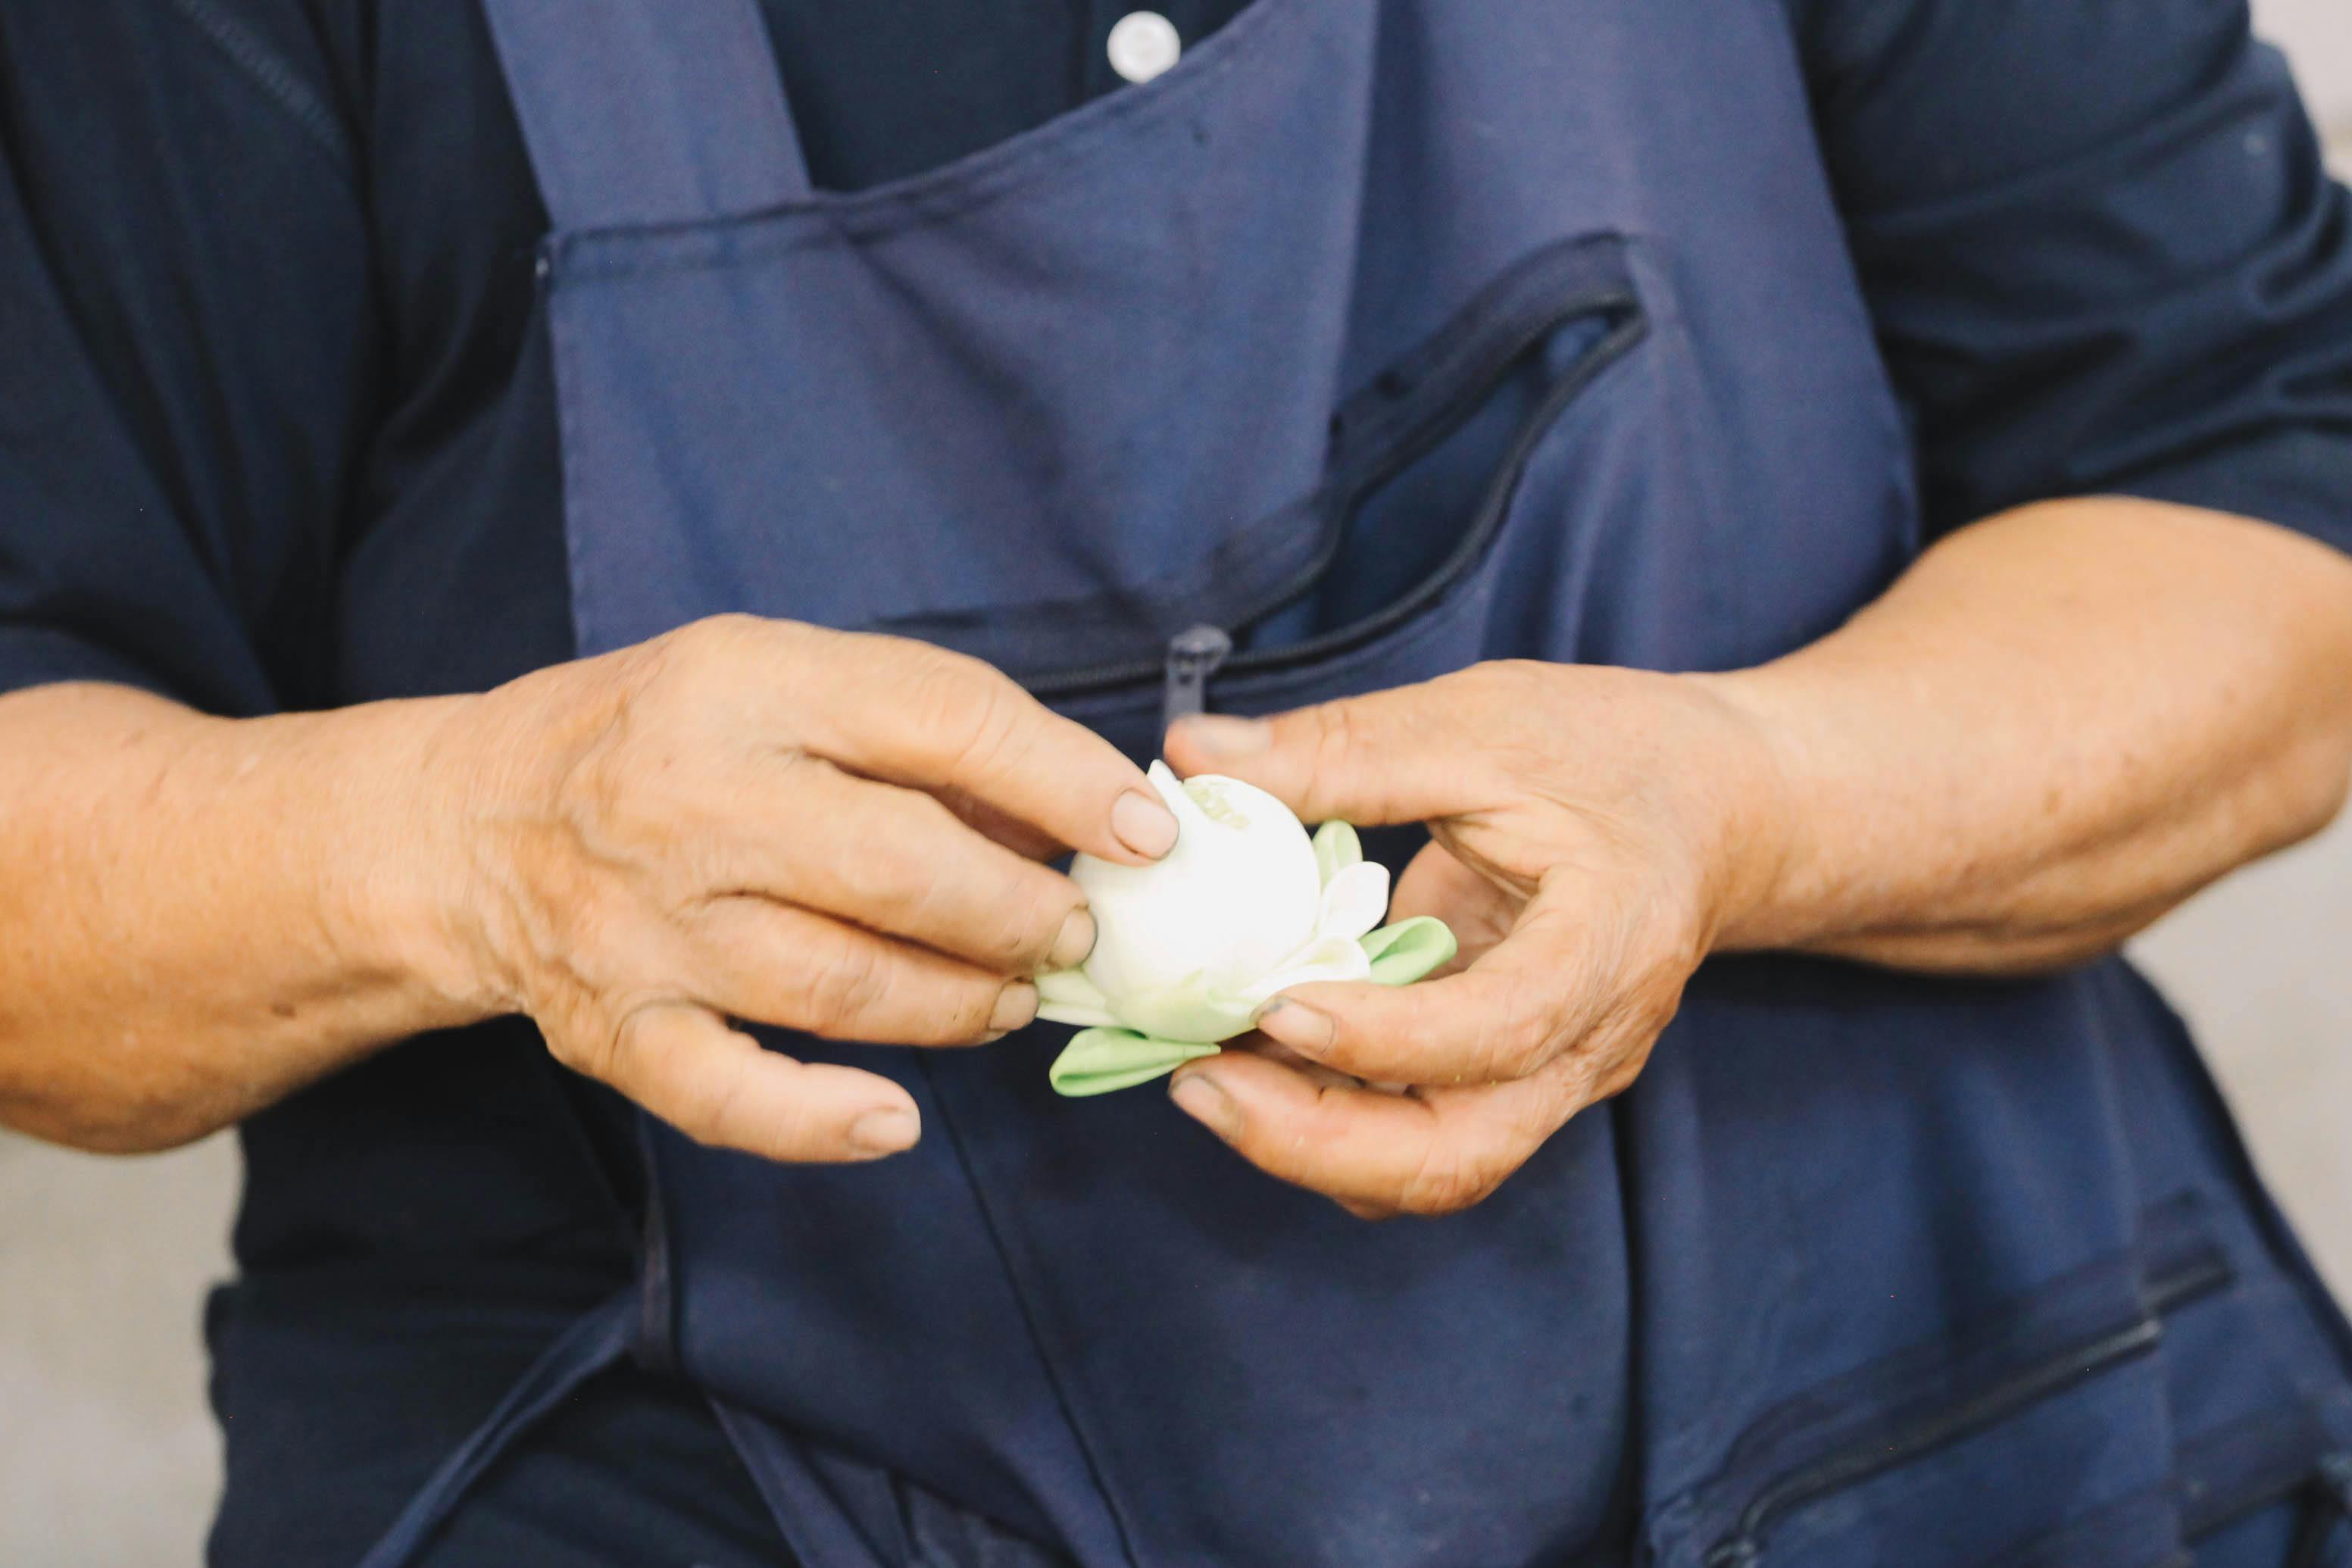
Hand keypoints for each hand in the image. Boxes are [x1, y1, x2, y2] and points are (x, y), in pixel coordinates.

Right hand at [427, 615, 1177, 1164]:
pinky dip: (823, 1121)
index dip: (1063, 781)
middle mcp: (688, 800)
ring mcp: (646, 926)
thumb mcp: (782, 681)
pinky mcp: (614, 1030)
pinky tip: (897, 1121)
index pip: (940, 719)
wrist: (471, 823)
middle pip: (903, 870)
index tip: (1145, 833)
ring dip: (961, 1005)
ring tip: (1014, 998)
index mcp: (747, 685)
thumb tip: (1088, 812)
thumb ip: (923, 733)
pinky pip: (732, 1097)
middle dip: (1022, 913)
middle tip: (1075, 933)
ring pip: (843, 987)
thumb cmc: (666, 740)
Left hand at [1160, 661, 1790, 1216]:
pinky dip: (1327, 1115)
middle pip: (1456, 1156)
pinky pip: (1413, 1130)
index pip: (1499, 1032)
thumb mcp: (1486, 722)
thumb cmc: (1617, 753)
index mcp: (1608, 948)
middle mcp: (1587, 1044)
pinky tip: (1253, 1055)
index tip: (1277, 1005)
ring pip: (1428, 1167)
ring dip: (1308, 1143)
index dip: (1383, 1039)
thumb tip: (1193, 754)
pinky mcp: (1508, 1079)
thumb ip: (1344, 748)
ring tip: (1203, 1074)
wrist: (1721, 808)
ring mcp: (1550, 1077)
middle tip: (1195, 1084)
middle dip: (1312, 1143)